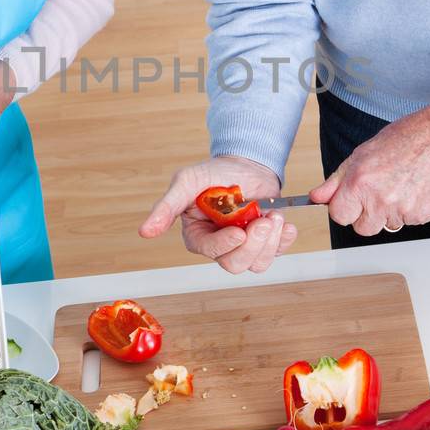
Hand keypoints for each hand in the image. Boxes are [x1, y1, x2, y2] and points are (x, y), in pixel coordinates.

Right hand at [140, 155, 297, 273]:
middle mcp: (220, 246)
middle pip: (235, 264)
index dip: (224, 245)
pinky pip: (277, 253)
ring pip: (257, 263)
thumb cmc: (212, 173)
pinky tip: (284, 224)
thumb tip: (144, 232)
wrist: (244, 164)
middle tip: (264, 221)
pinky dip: (284, 240)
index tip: (239, 231)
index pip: (209, 251)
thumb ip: (166, 207)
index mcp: (198, 236)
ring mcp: (244, 245)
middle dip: (253, 245)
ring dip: (271, 242)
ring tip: (274, 216)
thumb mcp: (186, 182)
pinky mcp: (265, 242)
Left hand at [310, 104, 429, 235]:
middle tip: (379, 192)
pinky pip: (409, 222)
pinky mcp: (422, 215)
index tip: (352, 200)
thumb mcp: (362, 154)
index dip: (344, 208)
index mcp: (360, 183)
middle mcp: (379, 200)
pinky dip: (411, 210)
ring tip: (400, 186)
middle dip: (367, 215)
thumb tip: (316, 197)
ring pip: (387, 225)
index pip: (339, 216)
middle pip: (362, 228)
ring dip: (390, 212)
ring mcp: (402, 211)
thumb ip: (337, 180)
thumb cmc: (403, 140)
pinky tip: (415, 188)